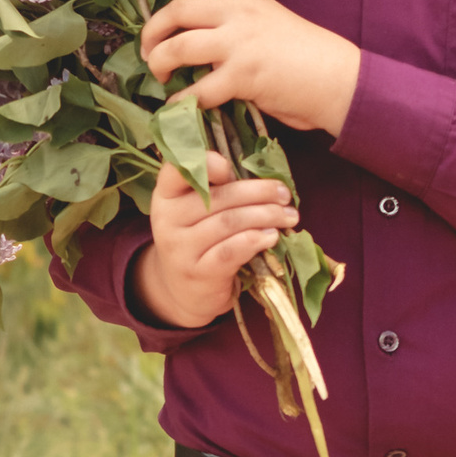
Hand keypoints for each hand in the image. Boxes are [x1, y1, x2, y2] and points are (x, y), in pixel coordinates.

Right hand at [130, 150, 298, 330]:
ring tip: (288, 216)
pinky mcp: (198, 272)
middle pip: (218, 197)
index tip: (231, 168)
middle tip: (284, 195)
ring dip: (265, 215)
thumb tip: (262, 177)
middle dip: (258, 193)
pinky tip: (272, 236)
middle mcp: (167, 220)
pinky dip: (255, 240)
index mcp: (167, 195)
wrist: (184, 292)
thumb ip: (218, 189)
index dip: (206, 164)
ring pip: (229, 222)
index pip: (177, 169)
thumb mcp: (197, 212)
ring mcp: (181, 248)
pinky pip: (231, 250)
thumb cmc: (199, 242)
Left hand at [140, 0, 360, 138]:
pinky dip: (180, 99)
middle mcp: (239, 12)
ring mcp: (239, 43)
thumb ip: (239, 22)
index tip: (177, 4)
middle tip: (149, 49)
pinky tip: (179, 105)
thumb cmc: (306, 54)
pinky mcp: (242, 76)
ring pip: (179, 45)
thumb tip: (202, 39)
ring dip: (159, 61)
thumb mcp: (271, 20)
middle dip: (153, 30)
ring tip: (159, 73)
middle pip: (178, 9)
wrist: (337, 78)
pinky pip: (197, 89)